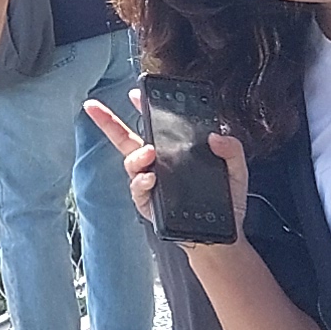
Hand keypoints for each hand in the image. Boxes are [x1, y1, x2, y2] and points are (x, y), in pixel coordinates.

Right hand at [87, 96, 251, 242]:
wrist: (222, 236)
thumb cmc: (226, 203)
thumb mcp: (236, 170)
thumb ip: (231, 150)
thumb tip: (215, 136)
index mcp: (174, 153)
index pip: (153, 127)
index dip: (142, 108)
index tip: (135, 93)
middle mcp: (156, 166)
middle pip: (126, 140)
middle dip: (107, 121)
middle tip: (94, 107)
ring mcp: (149, 185)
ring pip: (131, 163)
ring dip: (137, 156)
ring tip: (149, 153)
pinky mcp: (149, 205)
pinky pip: (138, 190)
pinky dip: (142, 182)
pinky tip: (151, 178)